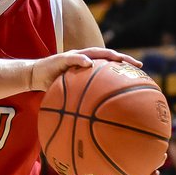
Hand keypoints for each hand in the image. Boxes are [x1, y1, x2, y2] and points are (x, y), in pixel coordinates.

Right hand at [28, 47, 142, 91]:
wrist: (34, 75)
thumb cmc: (53, 86)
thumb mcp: (71, 94)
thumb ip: (84, 101)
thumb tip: (98, 122)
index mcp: (89, 66)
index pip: (110, 64)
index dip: (125, 67)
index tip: (141, 73)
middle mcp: (84, 58)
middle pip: (108, 55)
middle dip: (123, 59)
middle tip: (138, 66)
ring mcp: (73, 56)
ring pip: (94, 52)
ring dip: (107, 55)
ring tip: (118, 59)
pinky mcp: (61, 58)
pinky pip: (73, 59)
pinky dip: (81, 61)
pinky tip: (89, 64)